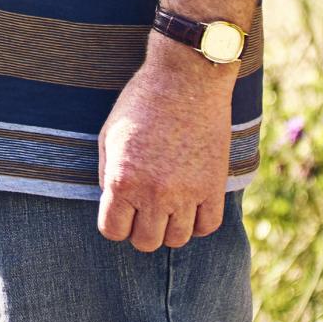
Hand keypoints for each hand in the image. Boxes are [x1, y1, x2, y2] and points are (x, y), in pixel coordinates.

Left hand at [96, 43, 233, 251]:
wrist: (186, 79)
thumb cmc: (141, 102)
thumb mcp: (108, 135)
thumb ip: (108, 175)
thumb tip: (114, 204)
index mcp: (122, 181)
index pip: (113, 232)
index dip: (114, 223)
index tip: (119, 210)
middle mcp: (154, 194)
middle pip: (146, 242)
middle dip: (140, 229)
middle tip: (143, 209)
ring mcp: (187, 193)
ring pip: (177, 240)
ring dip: (169, 228)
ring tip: (166, 207)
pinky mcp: (214, 187)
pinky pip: (208, 226)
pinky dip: (198, 222)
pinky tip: (190, 205)